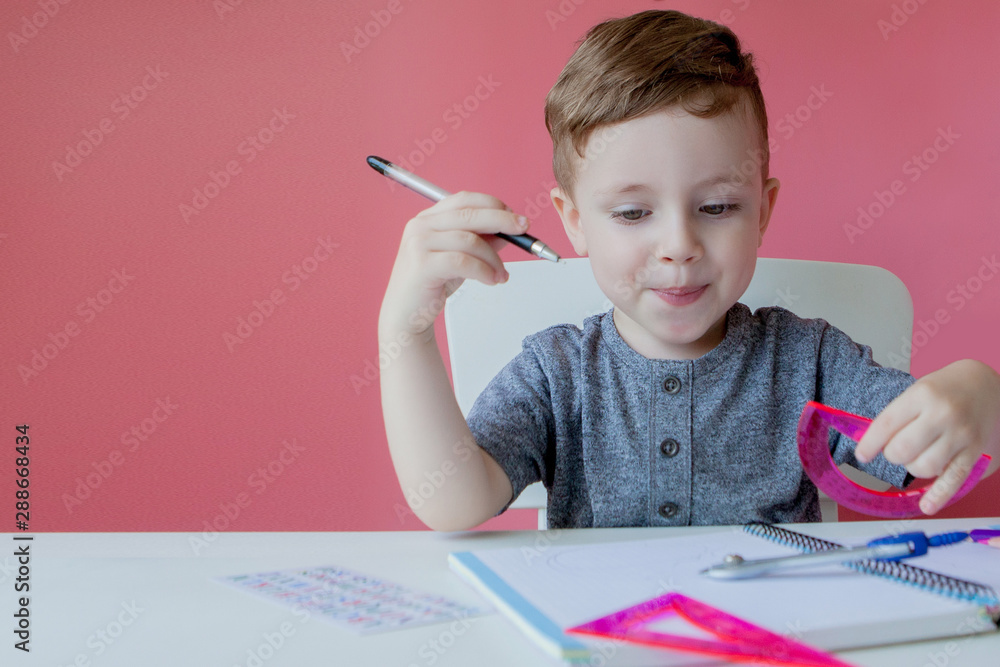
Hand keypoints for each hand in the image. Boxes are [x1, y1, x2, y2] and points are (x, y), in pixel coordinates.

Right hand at [378, 191, 529, 340]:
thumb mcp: (460, 259)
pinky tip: (492, 280)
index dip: (493, 205)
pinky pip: (464, 262)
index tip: (515, 217)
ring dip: (494, 258)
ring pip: (470, 241)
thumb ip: (480, 242)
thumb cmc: (430, 285)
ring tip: (502, 275)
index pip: (465, 200)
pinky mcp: (422, 264)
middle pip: (470, 215)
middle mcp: (420, 225)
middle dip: (502, 221)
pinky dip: (484, 271)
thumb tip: (508, 232)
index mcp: (428, 218)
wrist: (406, 315)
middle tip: (523, 231)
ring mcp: (419, 243)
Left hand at [855, 359, 999, 513]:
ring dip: (912, 468)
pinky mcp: (975, 452)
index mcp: (921, 395)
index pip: (886, 424)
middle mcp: (942, 414)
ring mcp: (961, 434)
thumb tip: (868, 444)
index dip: (869, 444)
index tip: (862, 455)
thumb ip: (896, 416)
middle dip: (892, 455)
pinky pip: (954, 479)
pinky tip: (926, 506)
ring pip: (925, 467)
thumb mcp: (916, 391)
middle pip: (903, 449)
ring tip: (917, 456)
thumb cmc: (944, 390)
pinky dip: (938, 495)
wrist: (983, 385)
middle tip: (896, 450)